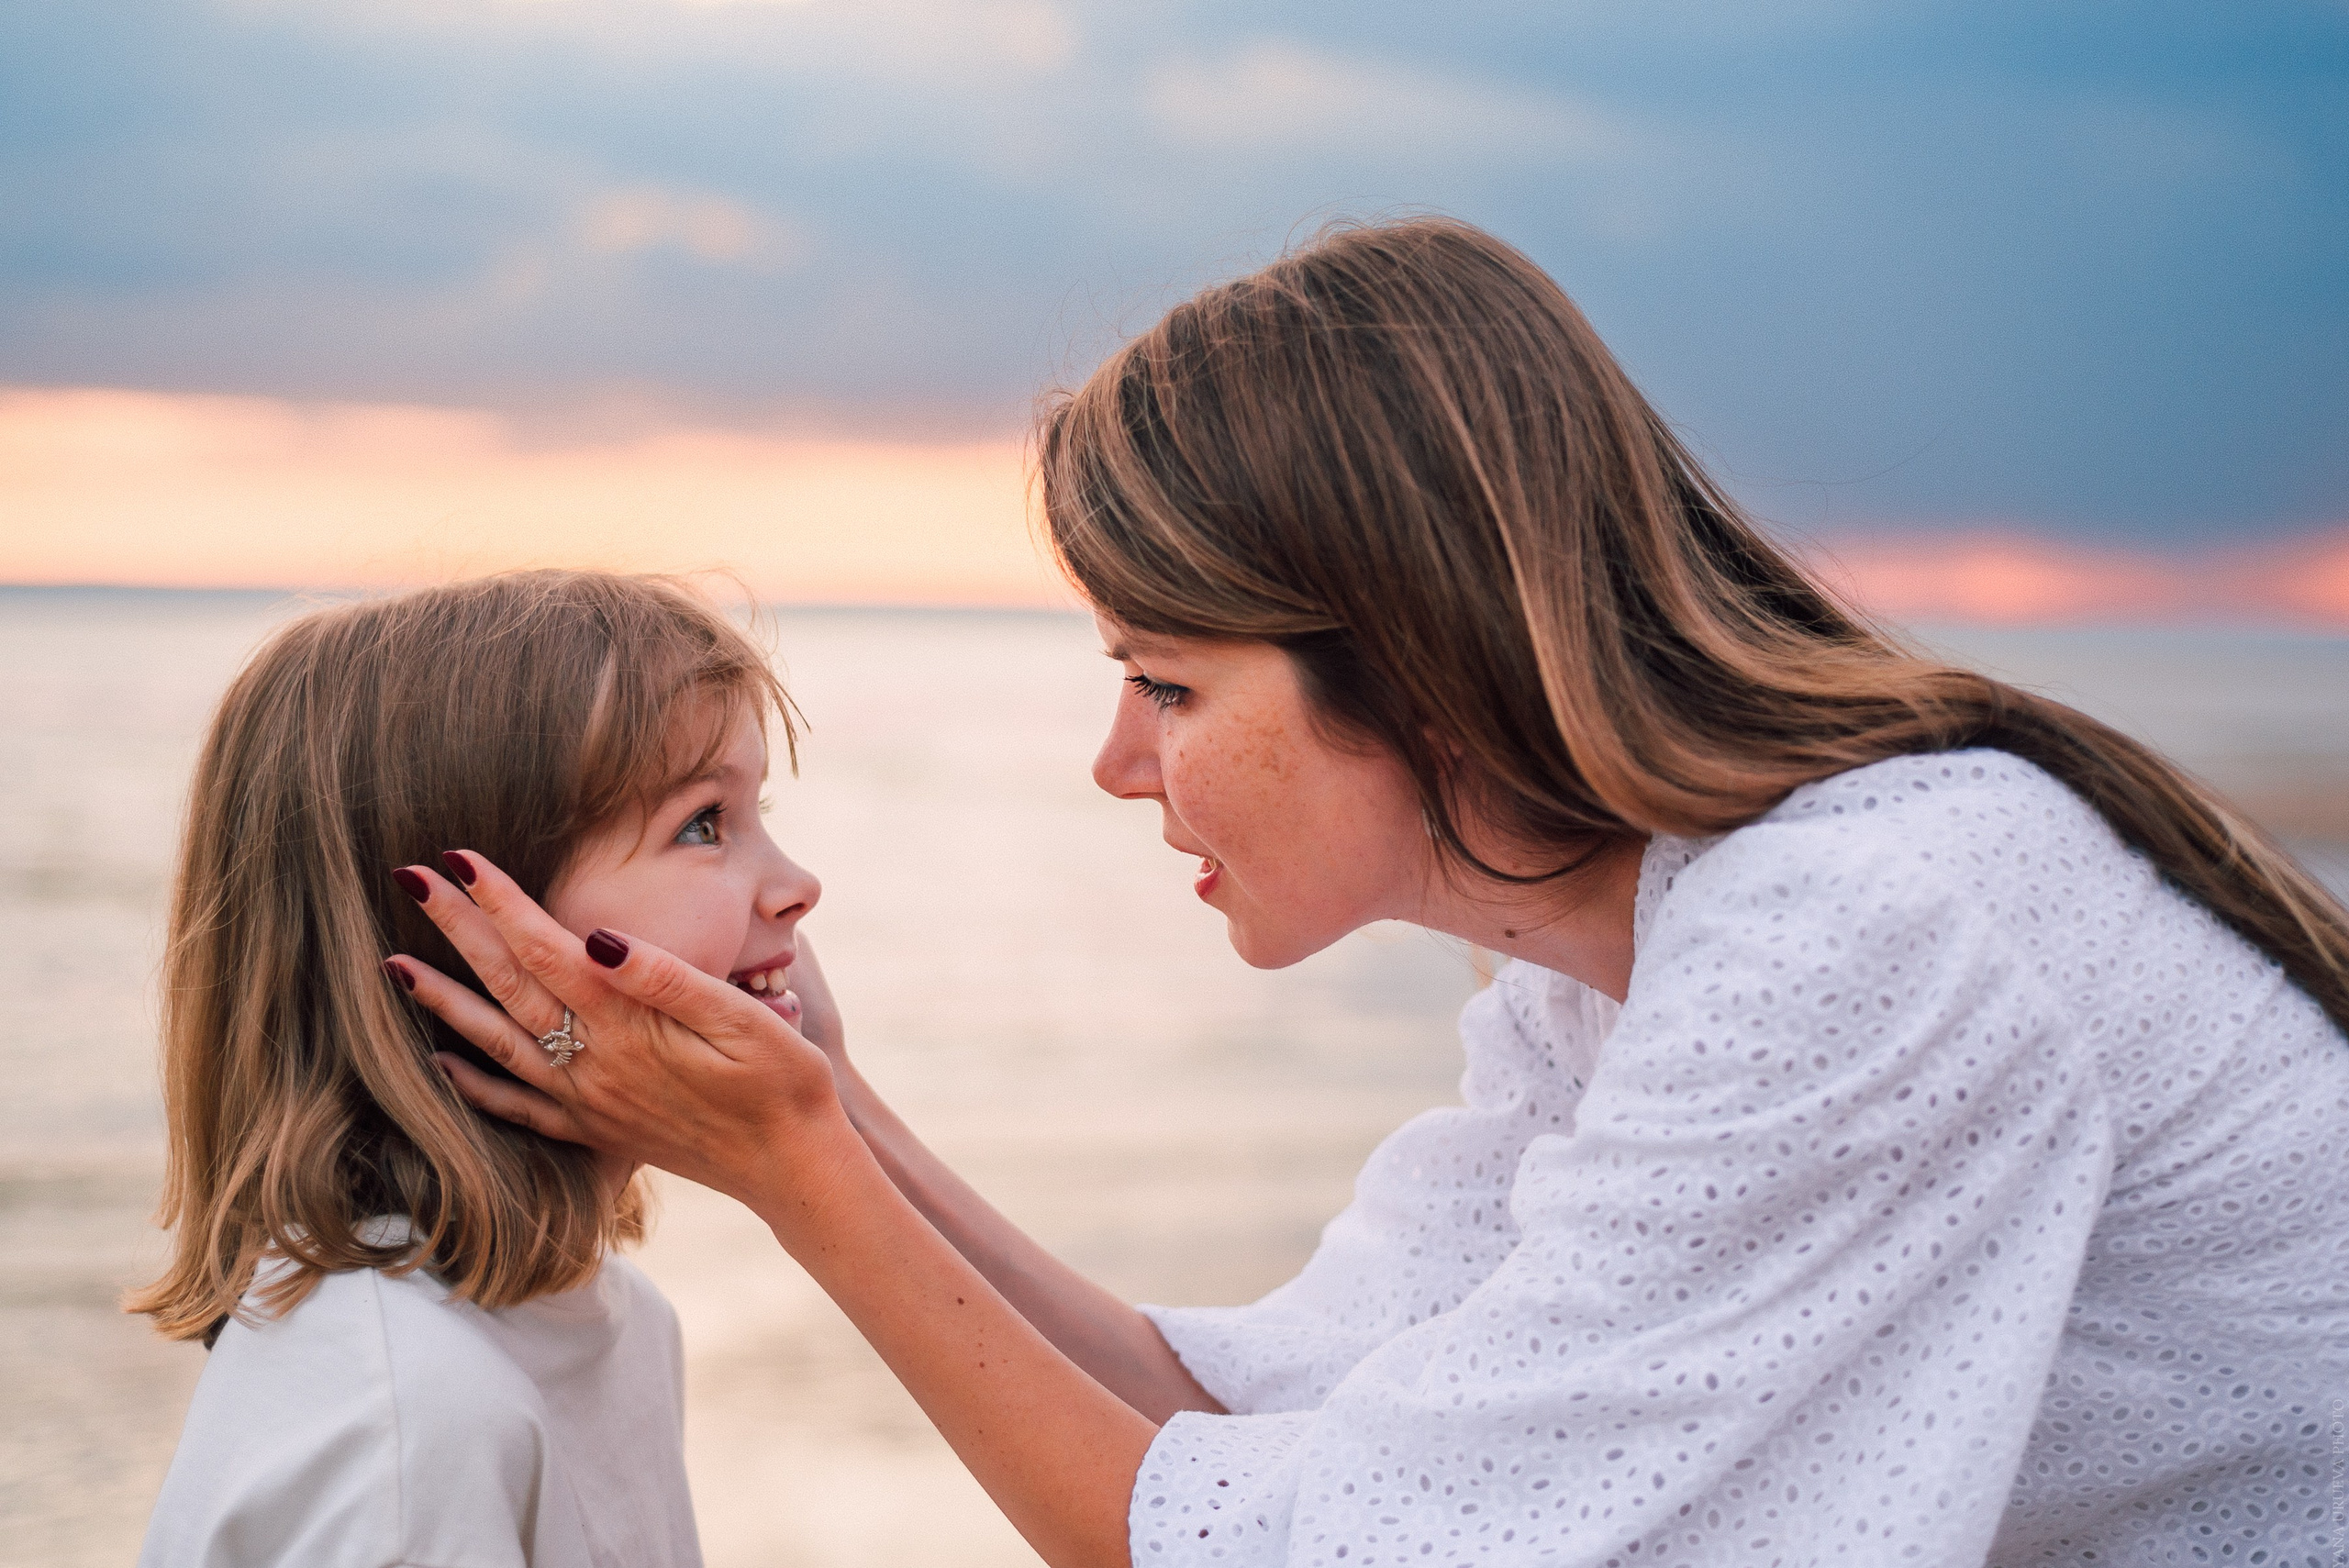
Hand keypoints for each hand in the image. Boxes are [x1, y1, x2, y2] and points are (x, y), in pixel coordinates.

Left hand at [385, 851, 855, 1208]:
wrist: (794, 1168)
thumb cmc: (782, 1084)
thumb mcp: (744, 1021)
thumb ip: (668, 980)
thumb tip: (602, 938)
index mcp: (628, 1027)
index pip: (548, 950)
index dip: (501, 902)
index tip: (458, 858)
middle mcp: (595, 1064)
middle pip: (509, 985)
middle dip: (457, 929)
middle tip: (409, 879)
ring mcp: (588, 1102)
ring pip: (497, 1043)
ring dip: (442, 1000)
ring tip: (393, 964)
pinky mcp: (594, 1131)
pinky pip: (516, 1108)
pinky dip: (471, 1084)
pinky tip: (439, 1064)